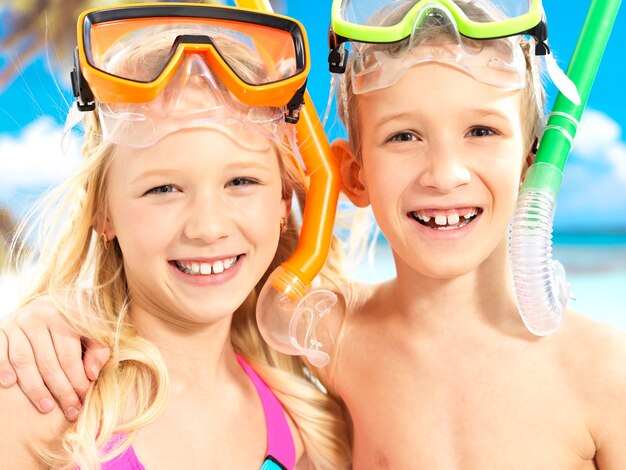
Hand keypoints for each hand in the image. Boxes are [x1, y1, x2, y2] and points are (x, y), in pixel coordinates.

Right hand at [0, 296, 109, 420]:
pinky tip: (10, 384)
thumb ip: (97, 349)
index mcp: (66, 315)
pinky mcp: (1, 328)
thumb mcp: (92, 331)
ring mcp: (18, 321)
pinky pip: (0, 351)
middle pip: (49, 362)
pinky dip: (3, 367)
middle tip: (70, 410)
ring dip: (35, 388)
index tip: (84, 400)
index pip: (70, 356)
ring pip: (24, 361)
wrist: (48, 304)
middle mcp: (40, 314)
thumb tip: (92, 374)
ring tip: (47, 408)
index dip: (78, 381)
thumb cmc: (74, 324)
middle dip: (61, 391)